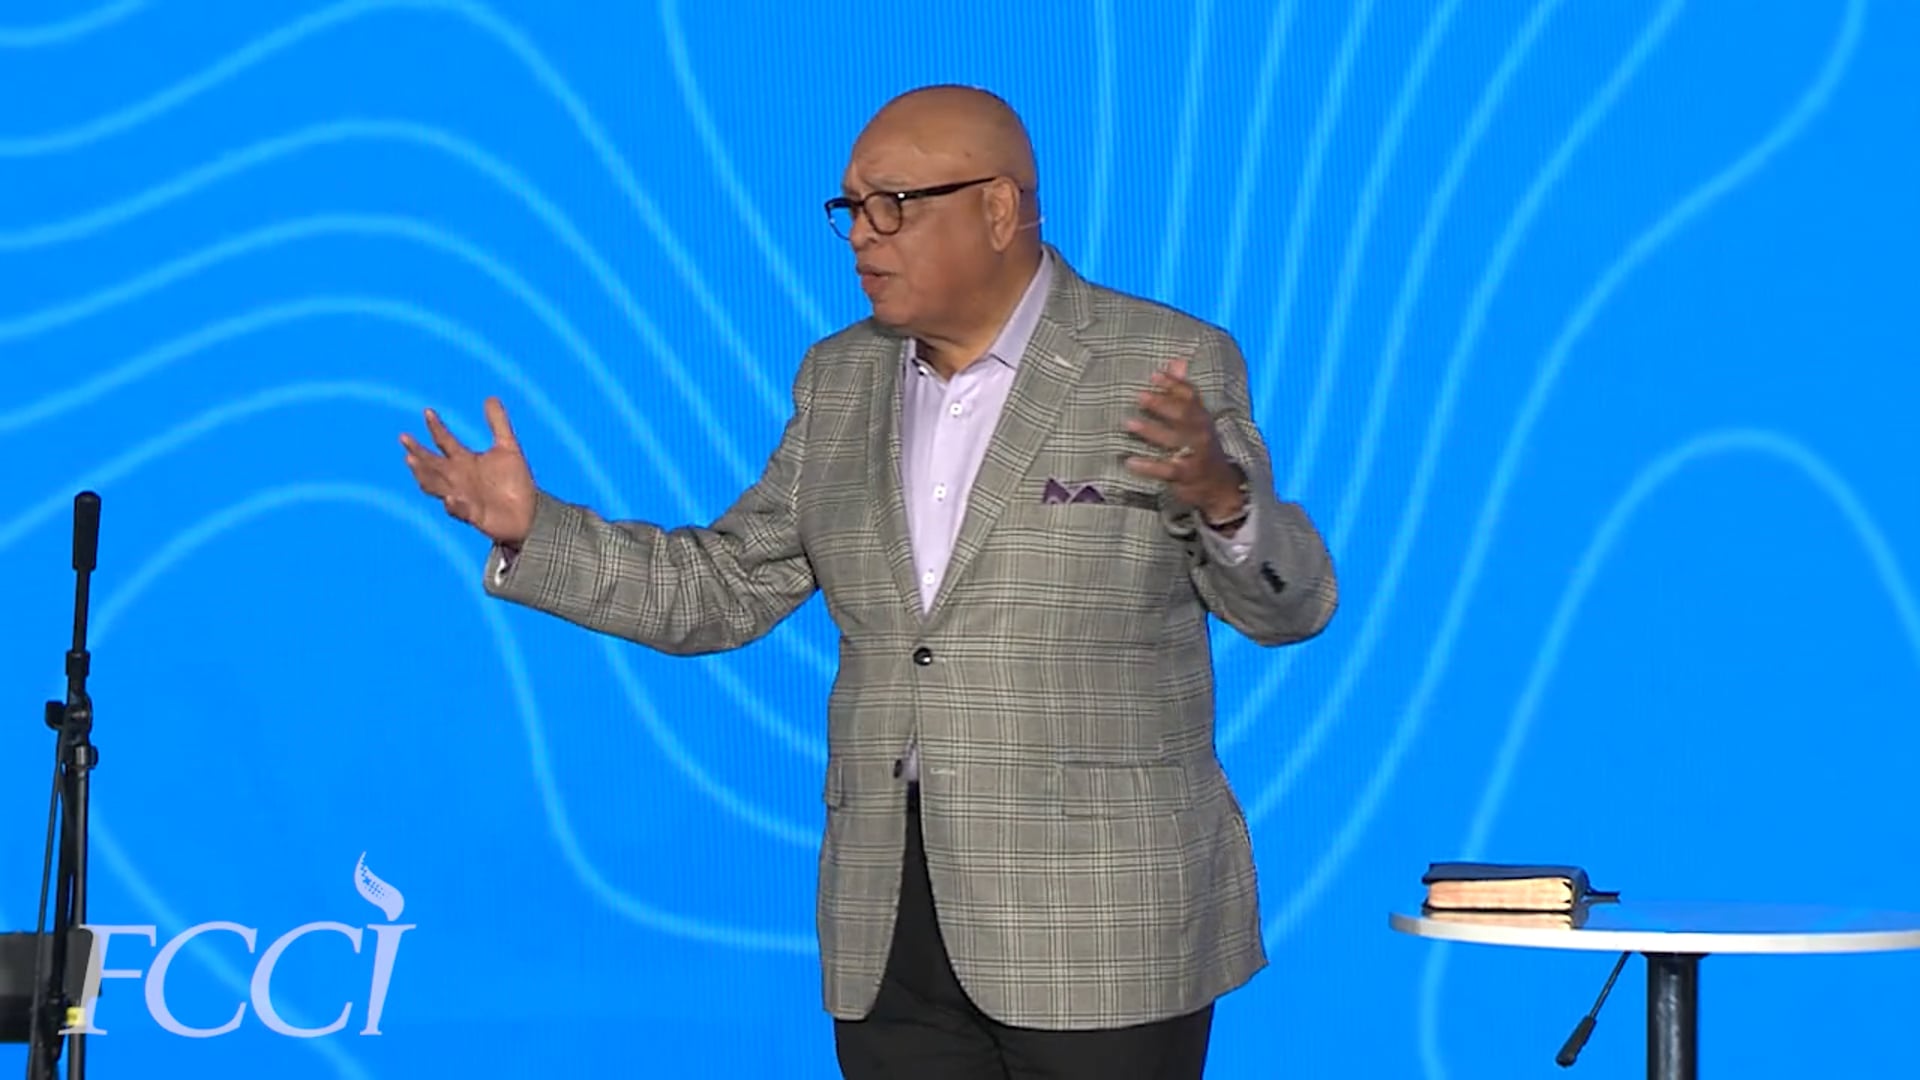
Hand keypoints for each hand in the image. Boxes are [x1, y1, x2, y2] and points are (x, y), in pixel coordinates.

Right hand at [400, 397, 536, 545]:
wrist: (528, 513)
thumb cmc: (514, 482)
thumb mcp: (508, 448)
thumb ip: (498, 424)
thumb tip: (490, 397)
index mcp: (464, 460)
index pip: (445, 441)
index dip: (436, 427)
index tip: (428, 411)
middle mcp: (458, 477)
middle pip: (432, 463)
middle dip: (418, 451)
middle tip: (404, 438)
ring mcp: (462, 496)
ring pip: (435, 485)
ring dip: (424, 475)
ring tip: (412, 461)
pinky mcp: (473, 515)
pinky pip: (459, 510)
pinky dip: (454, 505)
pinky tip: (452, 498)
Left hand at [1123, 358, 1245, 521]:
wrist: (1218, 485)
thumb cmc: (1200, 446)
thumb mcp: (1196, 419)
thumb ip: (1182, 391)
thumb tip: (1177, 360)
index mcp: (1202, 417)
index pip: (1190, 396)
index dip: (1174, 385)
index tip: (1154, 376)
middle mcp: (1201, 433)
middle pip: (1183, 415)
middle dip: (1162, 404)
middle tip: (1139, 395)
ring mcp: (1195, 454)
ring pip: (1173, 440)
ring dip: (1151, 431)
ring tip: (1128, 423)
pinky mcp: (1185, 474)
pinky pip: (1166, 469)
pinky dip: (1148, 466)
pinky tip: (1130, 461)